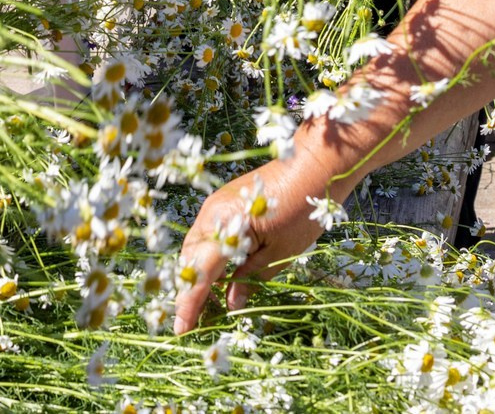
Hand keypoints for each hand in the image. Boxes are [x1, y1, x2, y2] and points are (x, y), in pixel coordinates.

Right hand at [173, 146, 340, 332]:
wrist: (313, 165)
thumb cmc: (303, 209)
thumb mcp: (280, 253)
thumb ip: (250, 278)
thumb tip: (231, 304)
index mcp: (224, 226)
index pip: (200, 273)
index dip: (190, 304)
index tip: (181, 330)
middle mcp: (211, 214)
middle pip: (189, 260)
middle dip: (190, 291)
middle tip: (195, 322)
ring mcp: (215, 205)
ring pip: (195, 247)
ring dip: (197, 274)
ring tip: (206, 304)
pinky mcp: (223, 202)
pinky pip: (205, 236)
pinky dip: (206, 258)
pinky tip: (218, 275)